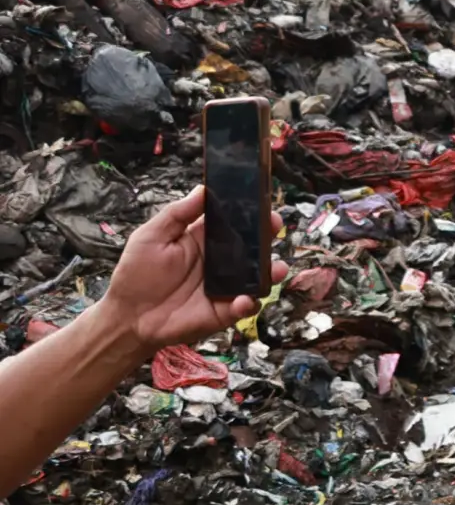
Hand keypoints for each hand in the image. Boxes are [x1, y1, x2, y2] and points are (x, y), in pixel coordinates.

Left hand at [97, 188, 282, 356]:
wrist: (129, 317)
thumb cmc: (137, 274)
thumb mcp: (151, 236)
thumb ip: (178, 213)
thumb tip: (204, 188)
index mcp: (204, 239)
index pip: (233, 221)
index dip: (249, 211)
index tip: (261, 202)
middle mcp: (221, 261)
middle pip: (252, 245)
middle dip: (268, 235)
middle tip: (274, 226)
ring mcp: (227, 286)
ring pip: (257, 275)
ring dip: (271, 271)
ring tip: (276, 268)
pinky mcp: (225, 311)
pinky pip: (245, 306)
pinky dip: (249, 303)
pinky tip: (243, 300)